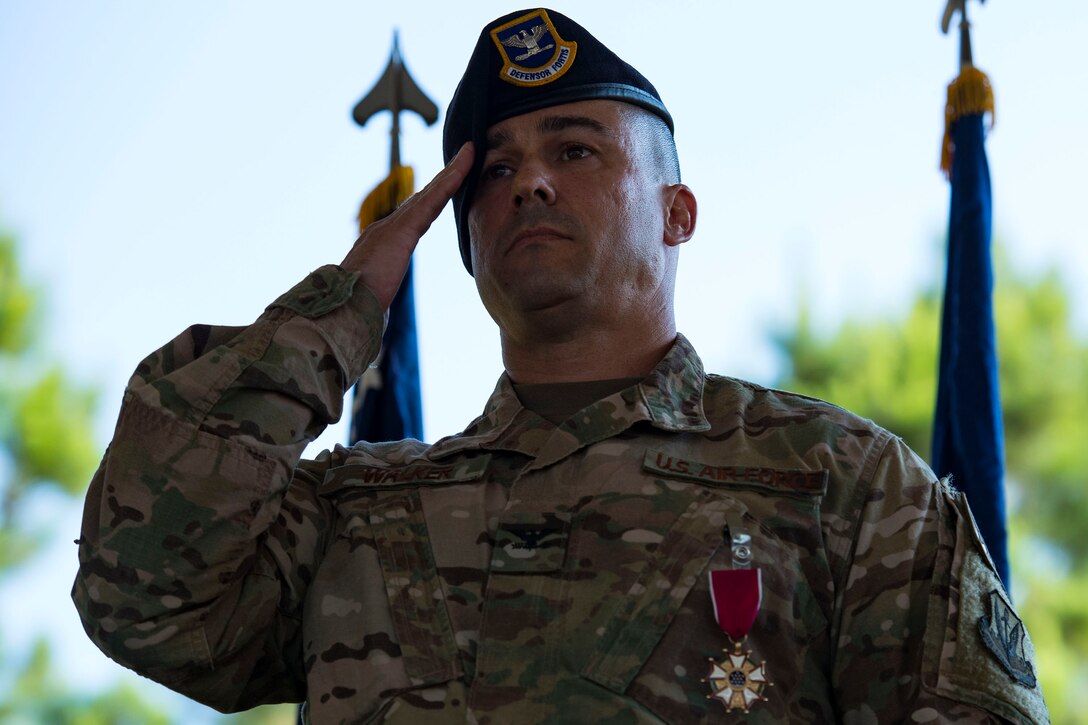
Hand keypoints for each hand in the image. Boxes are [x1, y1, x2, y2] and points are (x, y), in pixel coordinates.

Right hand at [341, 142, 473, 308]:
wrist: (339, 308)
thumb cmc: (352, 310)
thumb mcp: (371, 302)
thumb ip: (377, 302)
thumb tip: (376, 323)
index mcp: (383, 244)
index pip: (414, 217)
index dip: (430, 199)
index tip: (444, 187)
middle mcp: (387, 228)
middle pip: (424, 197)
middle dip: (444, 178)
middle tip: (465, 156)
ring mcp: (394, 225)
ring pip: (431, 192)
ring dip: (452, 171)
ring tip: (470, 151)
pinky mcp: (404, 228)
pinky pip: (434, 198)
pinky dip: (451, 179)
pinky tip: (465, 164)